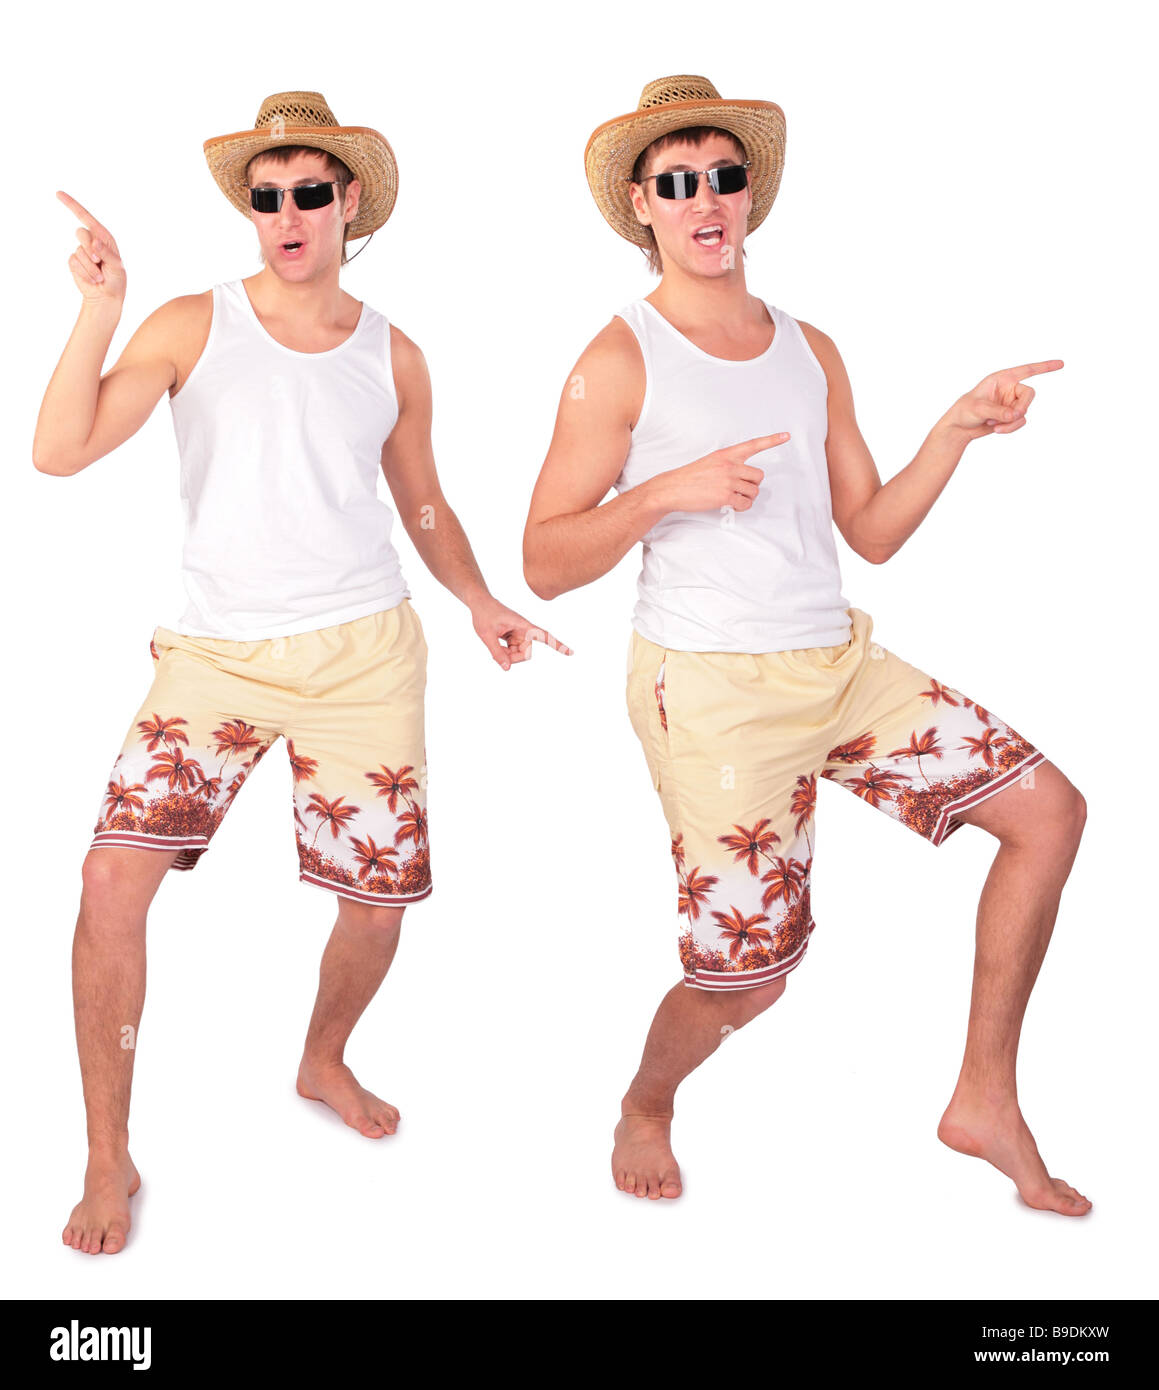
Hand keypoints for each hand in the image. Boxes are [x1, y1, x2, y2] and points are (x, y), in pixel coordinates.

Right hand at [57, 190, 125, 305]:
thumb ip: (107, 253)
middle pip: (81, 233)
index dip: (72, 205)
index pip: (86, 217)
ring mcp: (81, 251)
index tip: (58, 194)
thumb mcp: (117, 266)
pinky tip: (93, 279)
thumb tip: (95, 242)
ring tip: (100, 276)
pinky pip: (74, 263)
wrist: (106, 297)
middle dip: (90, 248)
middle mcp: (91, 241)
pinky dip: (84, 273)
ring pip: (79, 251)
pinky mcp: (74, 262)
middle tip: (99, 262)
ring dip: (90, 267)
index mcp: (103, 237)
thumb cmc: (116, 280)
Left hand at [471, 598, 572, 670]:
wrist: (480, 603)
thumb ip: (497, 653)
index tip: (571, 653)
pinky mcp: (514, 637)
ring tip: (494, 644)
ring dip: (507, 655)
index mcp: (523, 625)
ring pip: (519, 654)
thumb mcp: (486, 635)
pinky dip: (505, 652)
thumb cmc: (484, 615)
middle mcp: (524, 630)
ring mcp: (520, 634)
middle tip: (497, 655)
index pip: (544, 636)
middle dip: (512, 658)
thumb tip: (507, 669)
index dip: (558, 645)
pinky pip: (513, 651)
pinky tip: (496, 644)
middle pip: (526, 653)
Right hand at [660, 433, 789, 513]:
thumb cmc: (690, 476)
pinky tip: (731, 505)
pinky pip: (745, 503)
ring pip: (754, 491)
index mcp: (726, 454)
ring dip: (747, 497)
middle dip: (753, 485)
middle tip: (741, 489)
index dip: (772, 440)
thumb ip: (727, 464)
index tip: (786, 435)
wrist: (672, 488)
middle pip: (759, 476)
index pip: (753, 445)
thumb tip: (742, 476)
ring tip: (734, 498)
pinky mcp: (725, 496)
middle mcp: (730, 465)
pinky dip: (742, 507)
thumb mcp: (710, 462)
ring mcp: (728, 481)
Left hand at [945, 360, 1062, 439]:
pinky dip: (1010, 428)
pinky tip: (996, 429)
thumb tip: (1016, 414)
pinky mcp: (1011, 415)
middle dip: (1022, 407)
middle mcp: (1009, 388)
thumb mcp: (978, 408)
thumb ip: (998, 410)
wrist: (959, 428)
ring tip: (993, 424)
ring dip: (1011, 422)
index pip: (1027, 370)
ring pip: (1025, 411)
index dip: (1045, 366)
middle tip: (1011, 416)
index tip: (1062, 363)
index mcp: (1002, 378)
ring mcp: (1011, 402)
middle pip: (1029, 395)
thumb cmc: (964, 411)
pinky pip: (1020, 421)